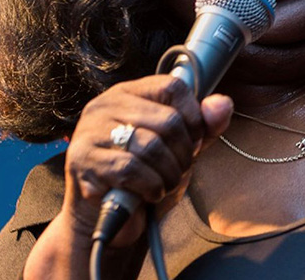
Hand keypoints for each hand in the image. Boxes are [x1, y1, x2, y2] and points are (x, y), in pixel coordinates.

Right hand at [58, 75, 232, 247]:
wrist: (107, 218)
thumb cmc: (145, 177)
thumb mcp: (179, 148)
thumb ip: (204, 126)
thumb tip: (223, 104)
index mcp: (128, 93)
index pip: (172, 87)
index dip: (194, 117)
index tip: (195, 141)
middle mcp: (104, 105)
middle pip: (167, 120)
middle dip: (184, 153)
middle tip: (180, 169)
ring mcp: (90, 132)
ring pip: (151, 146)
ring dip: (170, 173)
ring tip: (166, 183)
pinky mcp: (82, 161)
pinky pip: (131, 170)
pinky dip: (151, 186)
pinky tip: (150, 192)